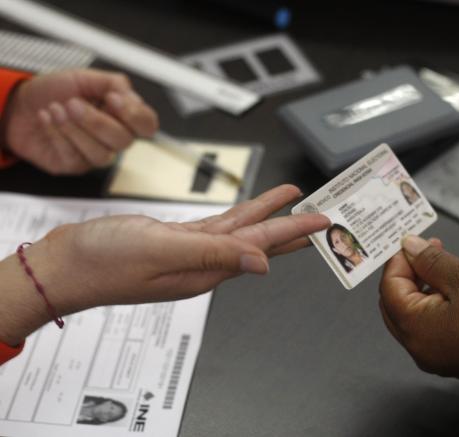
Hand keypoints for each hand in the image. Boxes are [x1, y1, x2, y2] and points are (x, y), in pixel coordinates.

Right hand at [0, 185, 328, 344]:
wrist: (64, 264)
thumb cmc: (102, 262)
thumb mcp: (162, 252)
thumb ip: (214, 254)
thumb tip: (263, 264)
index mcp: (206, 270)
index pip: (261, 246)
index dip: (294, 231)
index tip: (322, 222)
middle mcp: (204, 263)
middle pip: (259, 240)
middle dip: (291, 226)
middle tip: (320, 216)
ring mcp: (191, 252)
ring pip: (241, 230)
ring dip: (267, 214)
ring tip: (293, 200)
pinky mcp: (175, 240)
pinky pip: (217, 226)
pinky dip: (237, 215)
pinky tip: (250, 210)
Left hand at [2, 69, 157, 173]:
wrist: (21, 103)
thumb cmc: (55, 92)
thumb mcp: (85, 77)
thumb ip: (114, 83)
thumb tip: (131, 96)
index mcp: (122, 115)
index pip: (147, 124)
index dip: (135, 115)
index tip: (113, 99)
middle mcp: (113, 137)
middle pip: (124, 141)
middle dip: (97, 121)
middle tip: (74, 103)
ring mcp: (95, 154)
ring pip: (100, 153)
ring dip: (75, 129)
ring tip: (57, 109)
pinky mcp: (74, 165)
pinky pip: (74, 157)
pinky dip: (57, 134)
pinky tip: (47, 118)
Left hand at [379, 235, 458, 385]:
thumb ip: (430, 261)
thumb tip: (407, 246)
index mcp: (416, 328)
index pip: (389, 288)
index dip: (399, 260)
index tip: (415, 241)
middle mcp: (420, 348)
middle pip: (395, 304)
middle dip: (406, 273)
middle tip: (426, 249)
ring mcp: (436, 357)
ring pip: (413, 316)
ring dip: (421, 288)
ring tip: (443, 264)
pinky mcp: (454, 358)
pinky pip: (431, 328)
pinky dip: (434, 304)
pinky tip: (453, 288)